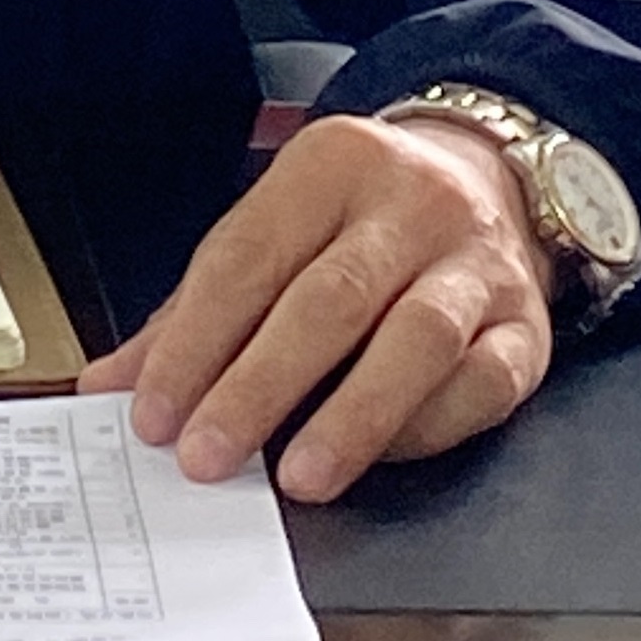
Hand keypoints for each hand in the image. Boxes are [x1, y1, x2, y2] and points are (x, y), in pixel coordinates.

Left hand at [81, 112, 555, 502]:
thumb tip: (112, 387)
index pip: (247, 256)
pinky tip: (380, 458)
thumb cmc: (361, 219)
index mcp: (328, 164)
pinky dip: (427, 426)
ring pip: (416, 339)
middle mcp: (409, 203)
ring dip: (352, 417)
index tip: (153, 414)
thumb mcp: (277, 230)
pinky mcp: (528, 325)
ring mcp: (477, 262)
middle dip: (258, 385)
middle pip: (328, 299)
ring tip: (297, 476)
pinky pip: (481, 382)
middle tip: (206, 456)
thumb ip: (195, 309)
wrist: (490, 178)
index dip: (193, 341)